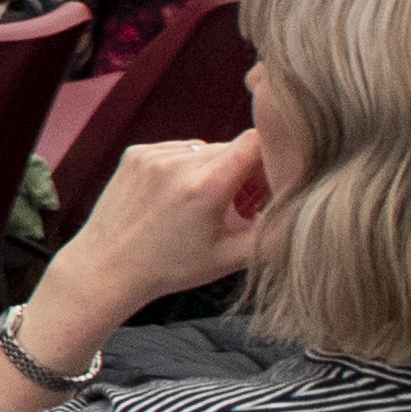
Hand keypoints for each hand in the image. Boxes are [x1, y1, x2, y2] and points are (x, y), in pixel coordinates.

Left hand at [63, 130, 274, 312]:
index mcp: (205, 186)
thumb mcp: (229, 259)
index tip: (273, 177)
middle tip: (240, 202)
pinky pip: (176, 150)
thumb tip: (304, 216)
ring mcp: (153, 155)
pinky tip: (176, 196)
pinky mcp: (135, 153)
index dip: (272, 155)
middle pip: (231, 147)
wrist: (106, 267)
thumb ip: (272, 235)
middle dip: (243, 170)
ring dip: (212, 168)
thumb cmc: (168, 269)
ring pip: (204, 148)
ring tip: (203, 204)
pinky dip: (185, 166)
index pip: (256, 142)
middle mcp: (178, 162)